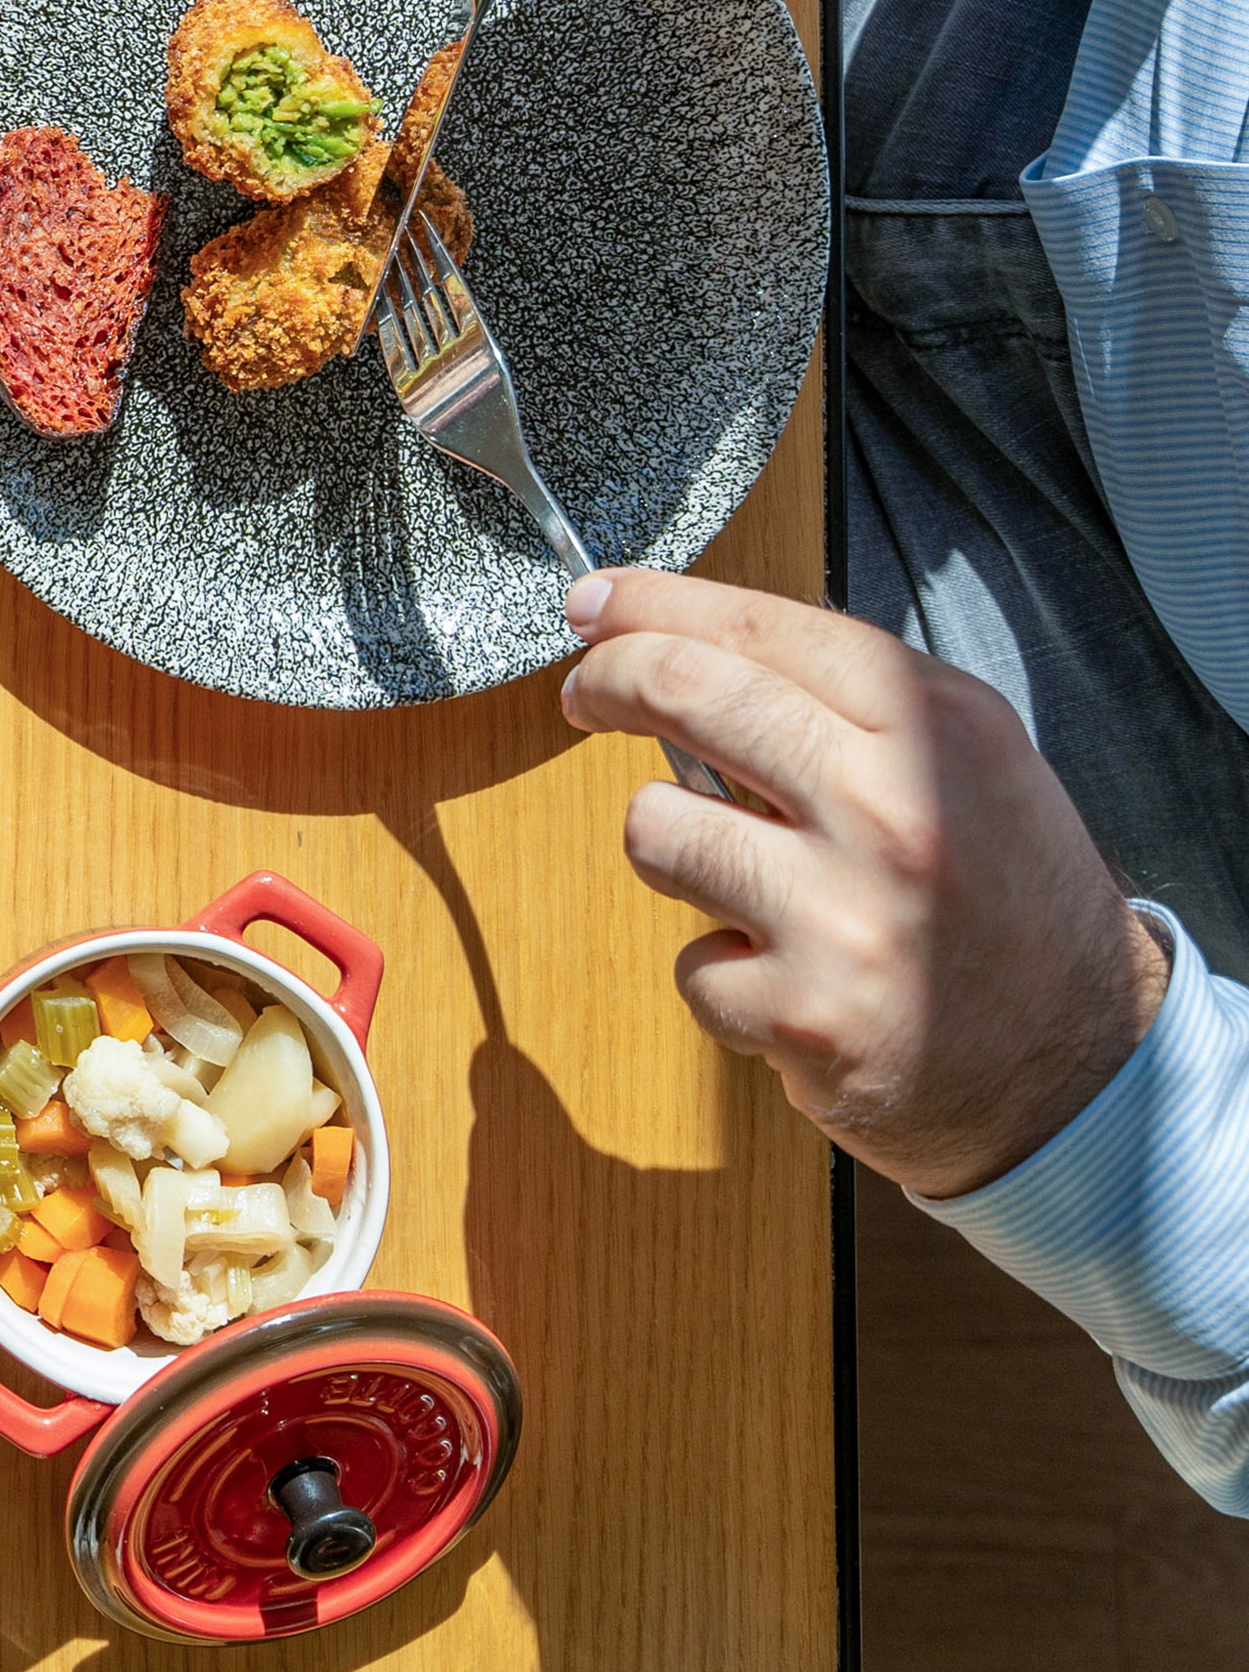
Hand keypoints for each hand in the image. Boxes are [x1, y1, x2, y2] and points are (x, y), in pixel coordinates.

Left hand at [559, 570, 1163, 1196]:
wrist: (1084, 1067)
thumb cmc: (1006, 903)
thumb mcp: (971, 767)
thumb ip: (847, 704)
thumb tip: (682, 638)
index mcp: (941, 731)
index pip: (764, 628)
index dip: (654, 605)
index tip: (596, 604)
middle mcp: (894, 810)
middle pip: (686, 691)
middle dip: (608, 681)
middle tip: (586, 694)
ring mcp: (845, 915)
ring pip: (656, 827)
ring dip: (677, 849)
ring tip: (753, 883)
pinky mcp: (803, 1013)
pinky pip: (690, 962)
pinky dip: (724, 974)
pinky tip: (794, 982)